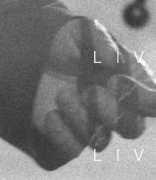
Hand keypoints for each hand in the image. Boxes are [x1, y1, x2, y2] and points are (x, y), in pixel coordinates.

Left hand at [31, 17, 155, 160]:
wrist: (36, 53)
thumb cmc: (69, 40)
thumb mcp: (81, 30)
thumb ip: (100, 40)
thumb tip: (115, 60)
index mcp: (132, 81)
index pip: (152, 101)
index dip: (140, 98)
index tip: (114, 81)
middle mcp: (118, 108)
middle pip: (132, 128)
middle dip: (112, 112)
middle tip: (89, 91)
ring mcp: (95, 125)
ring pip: (100, 140)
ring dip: (81, 119)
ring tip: (62, 94)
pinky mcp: (70, 137)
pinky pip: (72, 149)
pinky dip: (62, 134)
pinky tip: (50, 114)